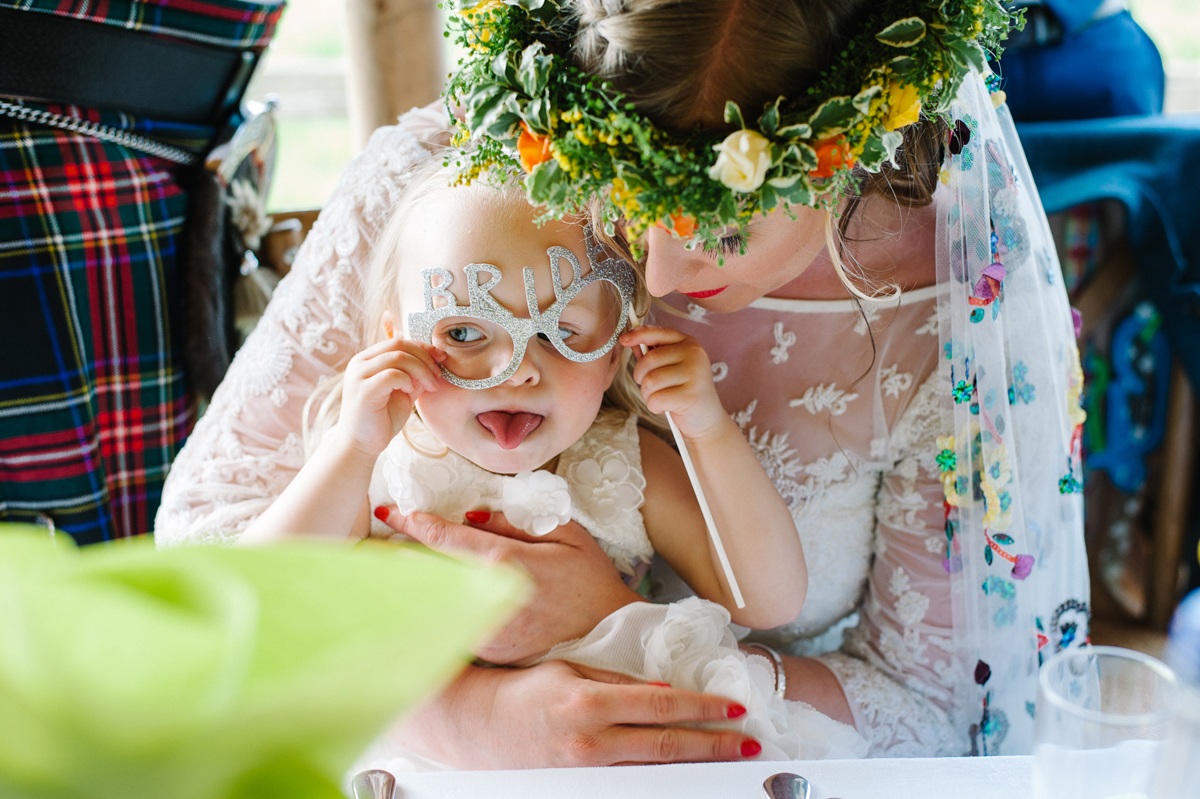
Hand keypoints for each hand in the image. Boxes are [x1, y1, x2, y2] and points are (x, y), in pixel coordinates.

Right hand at [339, 337, 443, 457]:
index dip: (423, 347)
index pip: (398, 342)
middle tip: (438, 375)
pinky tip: (411, 392)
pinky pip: (391, 375)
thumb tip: (437, 359)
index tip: (441, 358)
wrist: (362, 444)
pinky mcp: (363, 391)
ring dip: (421, 370)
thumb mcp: (403, 391)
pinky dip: (407, 380)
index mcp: (367, 359)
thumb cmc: (382, 418)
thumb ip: (415, 374)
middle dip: (425, 358)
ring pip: (397, 357)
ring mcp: (358, 375)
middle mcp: (359, 363)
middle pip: (399, 345)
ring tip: (430, 386)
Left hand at [377, 508, 641, 663]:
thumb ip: (516, 522)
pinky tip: (417, 606)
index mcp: (506, 562)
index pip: (446, 539)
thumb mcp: (566, 533)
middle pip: (429, 573)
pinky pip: (453, 628)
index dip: (414, 522)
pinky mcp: (490, 652)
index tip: (390, 510)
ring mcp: (487, 629)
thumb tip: (473, 518)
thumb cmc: (591, 581)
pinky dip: (433, 615)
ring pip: (435, 603)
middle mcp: (489, 597)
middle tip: (369, 544)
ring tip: (386, 572)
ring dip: (411, 587)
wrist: (612, 636)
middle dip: (397, 557)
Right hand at [394, 660, 759, 767]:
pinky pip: (632, 780)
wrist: (479, 727)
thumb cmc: (524, 691)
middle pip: (666, 746)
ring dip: (696, 763)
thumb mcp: (570, 671)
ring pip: (655, 769)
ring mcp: (587, 770)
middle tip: (750, 744)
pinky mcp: (582, 785)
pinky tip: (685, 771)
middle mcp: (591, 743)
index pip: (660, 707)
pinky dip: (663, 775)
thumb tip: (662, 692)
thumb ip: (616, 682)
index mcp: (589, 705)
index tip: (732, 708)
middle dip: (713, 745)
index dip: (700, 709)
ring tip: (729, 759)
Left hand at [620, 326, 727, 440]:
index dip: (638, 334)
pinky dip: (655, 407)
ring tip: (661, 398)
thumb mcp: (671, 367)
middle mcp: (694, 355)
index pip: (658, 333)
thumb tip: (629, 340)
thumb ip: (652, 353)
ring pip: (650, 381)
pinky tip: (667, 407)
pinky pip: (656, 399)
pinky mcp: (690, 396)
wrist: (706, 418)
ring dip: (648, 394)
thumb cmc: (683, 390)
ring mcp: (694, 374)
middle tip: (649, 388)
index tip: (623, 339)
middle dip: (641, 377)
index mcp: (689, 343)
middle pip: (649, 360)